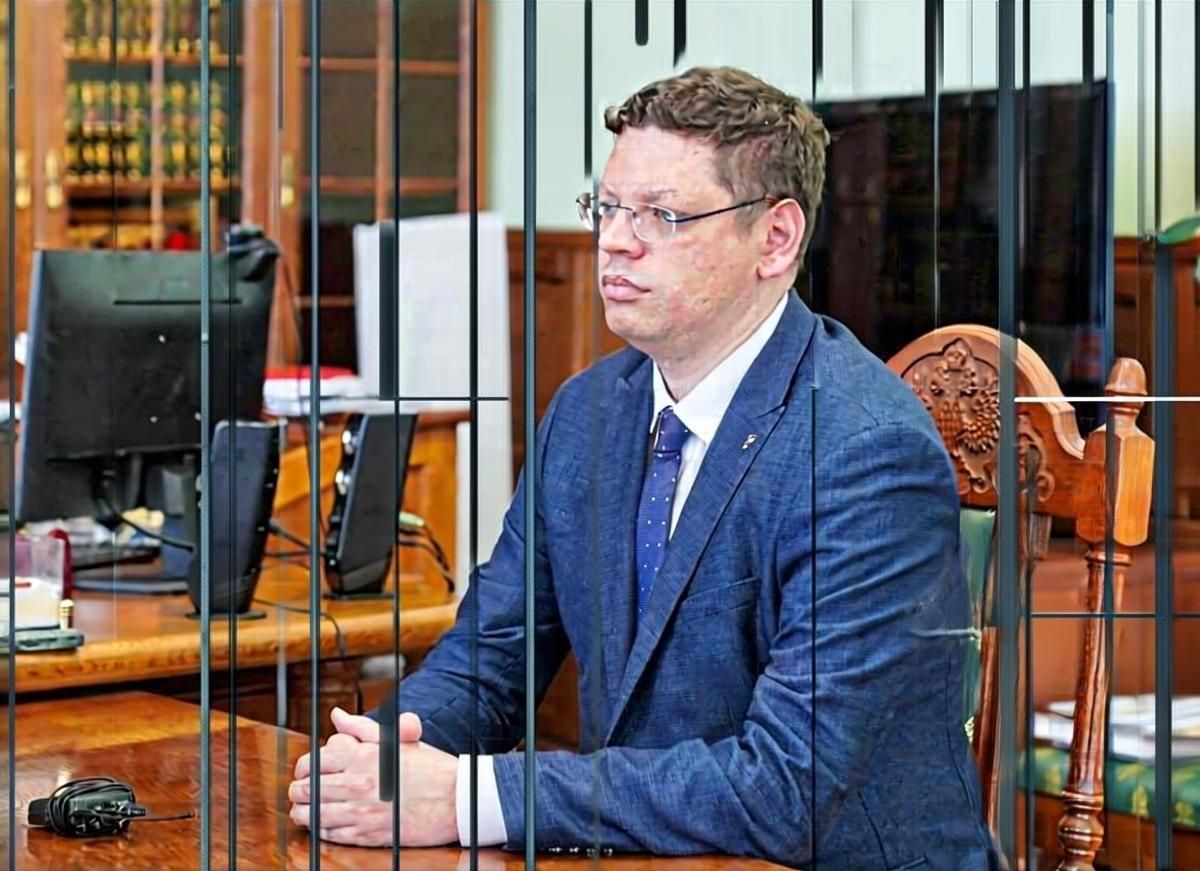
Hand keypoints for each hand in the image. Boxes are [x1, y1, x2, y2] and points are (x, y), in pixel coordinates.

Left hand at [289, 707, 457, 847]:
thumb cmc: (431, 767)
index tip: (306, 772)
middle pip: (308, 789)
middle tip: (300, 791)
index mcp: (364, 755)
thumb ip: (363, 728)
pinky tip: (323, 825)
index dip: (303, 767)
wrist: (458, 798)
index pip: (314, 761)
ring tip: (304, 810)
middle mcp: (359, 783)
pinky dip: (321, 830)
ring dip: (304, 813)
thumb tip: (337, 716)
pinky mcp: (369, 834)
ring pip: (314, 815)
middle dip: (299, 790)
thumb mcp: (398, 740)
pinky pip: (331, 834)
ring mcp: (362, 811)